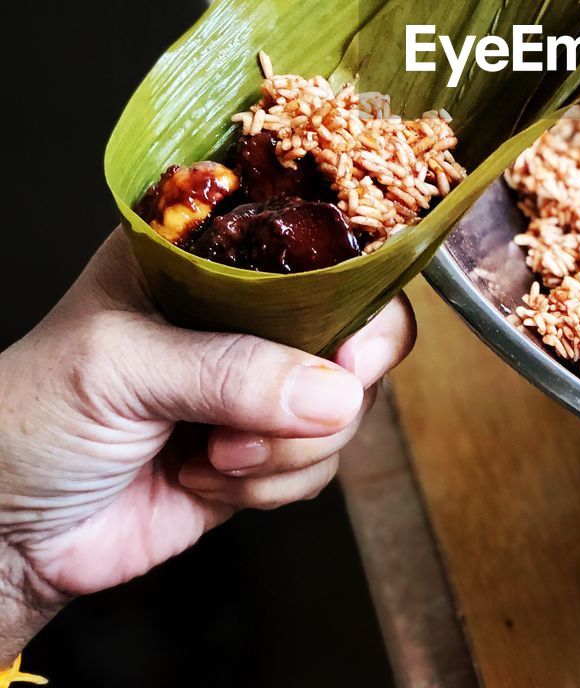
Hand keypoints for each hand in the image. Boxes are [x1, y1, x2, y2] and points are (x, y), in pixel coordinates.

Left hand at [0, 231, 414, 663]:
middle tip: (316, 406)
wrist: (6, 533)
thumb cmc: (32, 417)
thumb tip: (336, 392)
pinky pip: (320, 463)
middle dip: (337, 377)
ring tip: (214, 456)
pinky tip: (208, 479)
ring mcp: (258, 381)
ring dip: (288, 446)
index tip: (352, 342)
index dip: (352, 281)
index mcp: (207, 254)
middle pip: (353, 321)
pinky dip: (276, 482)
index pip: (310, 238)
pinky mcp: (264, 449)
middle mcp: (244, 311)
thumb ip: (229, 372)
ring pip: (345, 403)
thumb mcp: (121, 366)